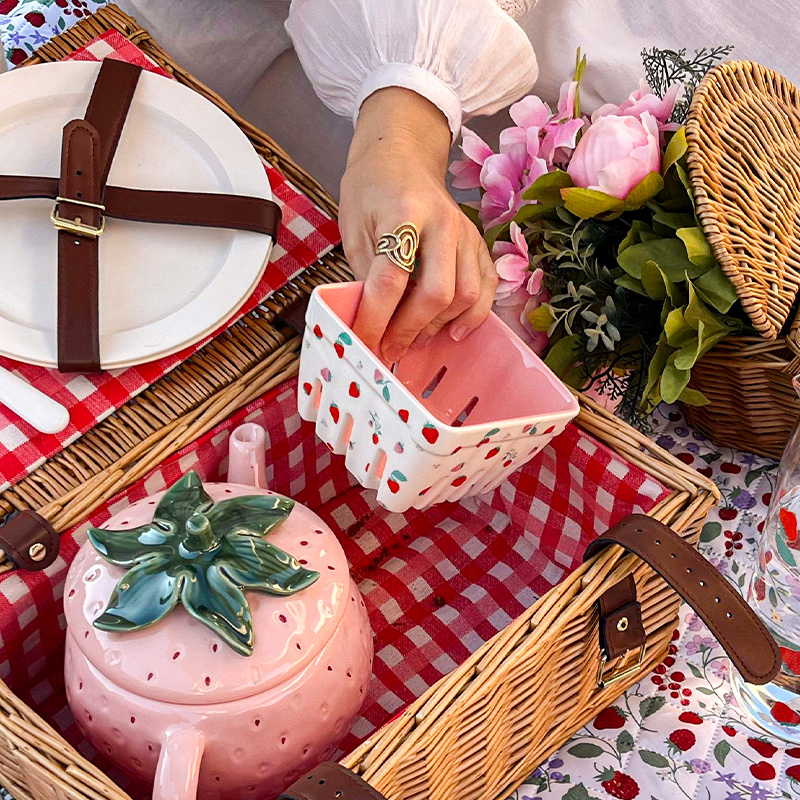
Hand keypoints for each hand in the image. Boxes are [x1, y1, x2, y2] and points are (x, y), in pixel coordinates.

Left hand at [340, 87, 496, 362]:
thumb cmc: (371, 191)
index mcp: (403, 213)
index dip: (376, 318)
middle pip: (436, 292)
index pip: (391, 278)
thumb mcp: (353, 227)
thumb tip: (372, 323)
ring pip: (465, 295)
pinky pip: (486, 287)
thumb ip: (365, 273)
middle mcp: (442, 223)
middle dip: (410, 330)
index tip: (363, 342)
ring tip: (414, 341)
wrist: (402, 155)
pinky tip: (452, 332)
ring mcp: (466, 233)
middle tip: (389, 349)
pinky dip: (473, 316)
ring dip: (438, 327)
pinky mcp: (479, 243)